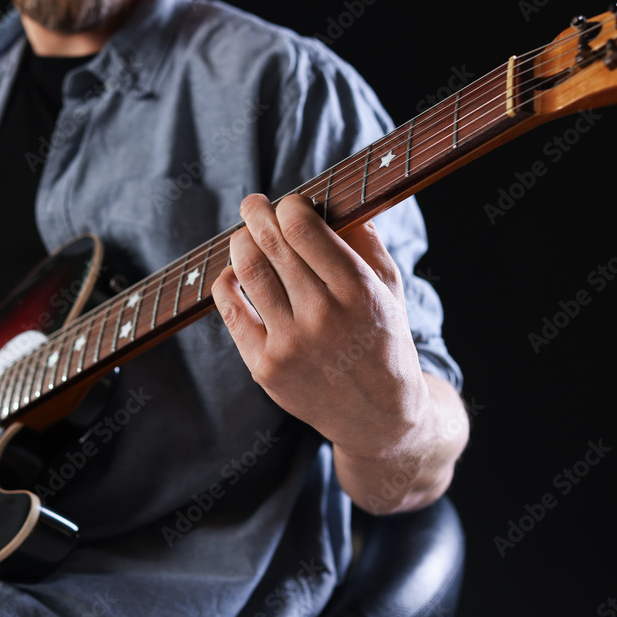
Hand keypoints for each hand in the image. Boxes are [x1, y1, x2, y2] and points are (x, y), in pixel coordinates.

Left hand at [211, 192, 429, 458]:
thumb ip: (365, 242)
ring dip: (240, 243)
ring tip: (243, 235)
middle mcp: (322, 317)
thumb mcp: (390, 289)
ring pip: (247, 272)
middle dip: (257, 215)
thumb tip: (334, 198)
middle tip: (253, 204)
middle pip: (271, 246)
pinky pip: (231, 310)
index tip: (288, 204)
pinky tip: (233, 273)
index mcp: (358, 292)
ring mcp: (290, 345)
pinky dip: (226, 283)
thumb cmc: (383, 342)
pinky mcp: (265, 367)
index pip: (303, 231)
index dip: (288, 207)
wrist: (379, 417)